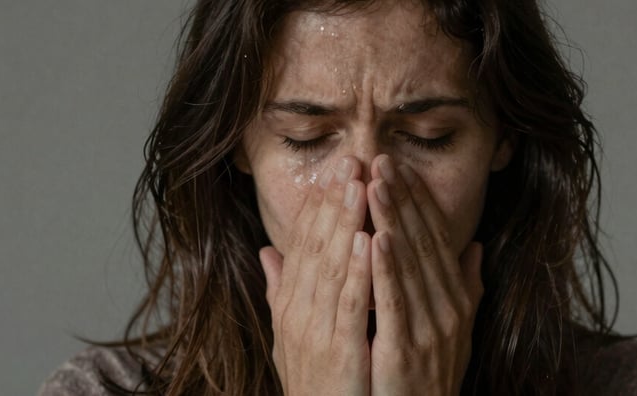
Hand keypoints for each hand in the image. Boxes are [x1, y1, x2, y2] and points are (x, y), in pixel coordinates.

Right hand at [260, 157, 371, 395]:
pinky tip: (368, 239)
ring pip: (331, 266)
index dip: (320, 205)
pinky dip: (358, 270)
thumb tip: (268, 252)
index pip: (303, 244)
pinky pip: (350, 304)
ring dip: (346, 222)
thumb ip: (280, 291)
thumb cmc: (313, 382)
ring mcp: (315, 331)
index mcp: (290, 304)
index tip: (337, 171)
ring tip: (360, 184)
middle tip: (351, 160)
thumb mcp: (289, 334)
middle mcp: (297, 312)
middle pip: (316, 246)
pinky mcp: (338, 352)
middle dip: (334, 201)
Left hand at [366, 154, 483, 395]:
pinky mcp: (405, 351)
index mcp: (455, 299)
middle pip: (422, 244)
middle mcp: (448, 309)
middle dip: (402, 199)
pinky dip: (386, 269)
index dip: (417, 201)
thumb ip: (466, 287)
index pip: (435, 239)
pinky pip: (394, 303)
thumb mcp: (457, 331)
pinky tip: (375, 237)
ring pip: (409, 265)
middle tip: (381, 160)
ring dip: (392, 221)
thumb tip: (475, 247)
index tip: (398, 168)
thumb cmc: (431, 376)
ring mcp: (429, 330)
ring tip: (375, 184)